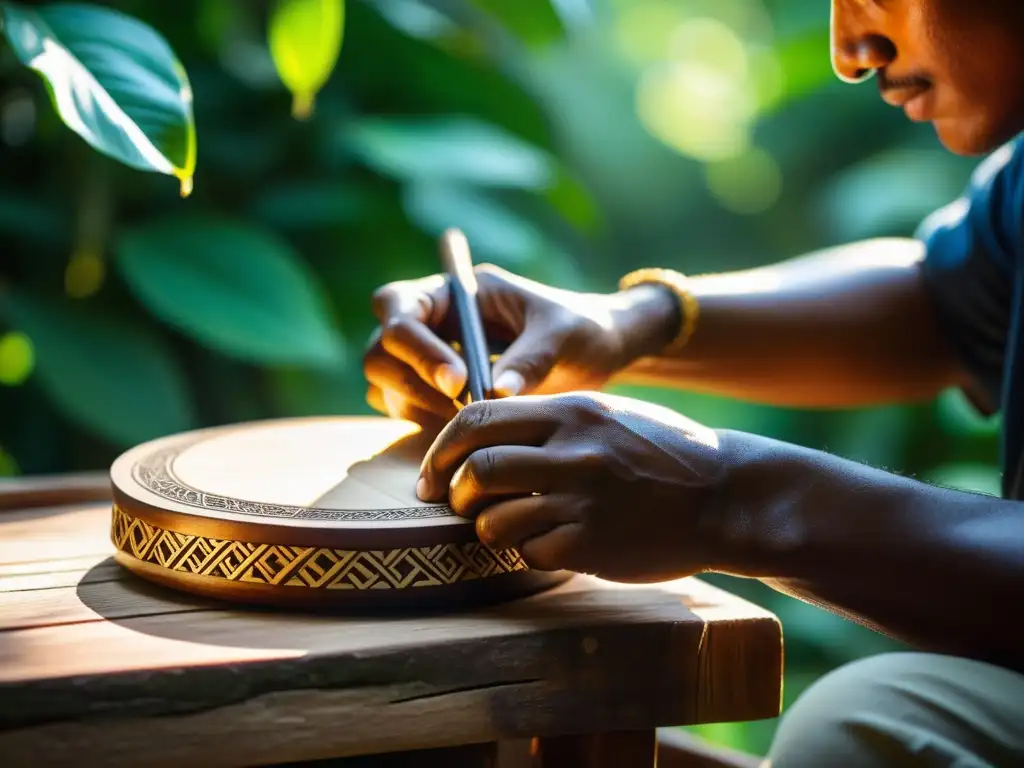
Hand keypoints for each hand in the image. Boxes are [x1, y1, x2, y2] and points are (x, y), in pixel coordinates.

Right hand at [363, 264, 677, 424]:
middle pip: (380, 348)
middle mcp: (430, 322)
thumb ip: (530, 358)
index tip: (458, 381)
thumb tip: (496, 392)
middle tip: (463, 411)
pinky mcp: (431, 394)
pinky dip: (426, 426)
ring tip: (472, 425)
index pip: (398, 306)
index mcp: (453, 292)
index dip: (416, 344)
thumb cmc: (581, 329)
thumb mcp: (563, 335)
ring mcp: (425, 359)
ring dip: (418, 408)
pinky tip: (468, 438)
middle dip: (412, 382)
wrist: (596, 355)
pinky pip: (403, 411)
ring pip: (384, 384)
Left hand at [415, 391, 730, 582]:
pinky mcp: (593, 546)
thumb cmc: (660, 452)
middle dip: (453, 492)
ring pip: (494, 519)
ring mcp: (583, 501)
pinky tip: (547, 545)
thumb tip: (481, 436)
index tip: (434, 473)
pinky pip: (530, 553)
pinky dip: (526, 552)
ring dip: (486, 527)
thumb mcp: (605, 414)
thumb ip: (547, 422)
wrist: (727, 494)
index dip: (443, 448)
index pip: (477, 417)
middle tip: (455, 503)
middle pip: (476, 469)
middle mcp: (573, 452)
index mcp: (570, 412)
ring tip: (503, 527)